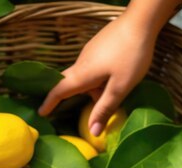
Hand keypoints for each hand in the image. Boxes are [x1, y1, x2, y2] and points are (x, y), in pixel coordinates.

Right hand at [38, 14, 155, 135]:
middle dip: (65, 96)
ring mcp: (90, 52)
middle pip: (68, 82)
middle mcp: (82, 62)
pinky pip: (92, 68)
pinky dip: (96, 79)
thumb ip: (105, 109)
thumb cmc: (131, 56)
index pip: (59, 90)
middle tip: (63, 110)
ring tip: (106, 99)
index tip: (41, 112)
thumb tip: (92, 132)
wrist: (141, 22)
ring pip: (84, 76)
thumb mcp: (120, 87)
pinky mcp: (99, 47)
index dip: (49, 102)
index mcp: (83, 74)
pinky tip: (113, 81)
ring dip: (89, 89)